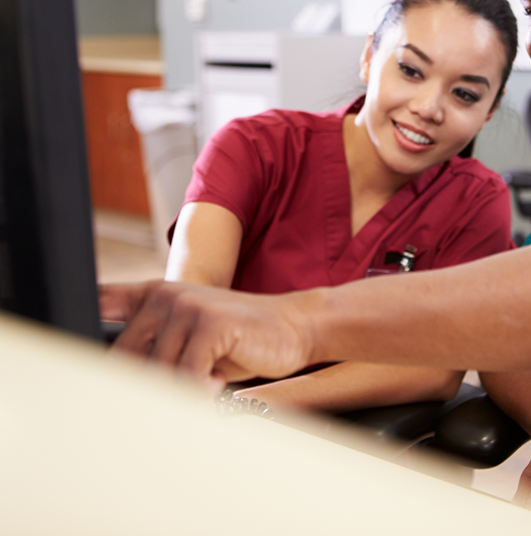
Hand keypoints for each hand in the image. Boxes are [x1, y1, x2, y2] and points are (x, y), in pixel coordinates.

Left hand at [100, 280, 313, 385]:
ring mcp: (187, 306)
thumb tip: (106, 382)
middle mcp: (164, 295)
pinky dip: (202, 391)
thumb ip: (150, 346)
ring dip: (183, 390)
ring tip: (208, 380)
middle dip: (148, 386)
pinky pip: (186, 377)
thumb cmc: (237, 339)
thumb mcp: (188, 337)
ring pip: (158, 373)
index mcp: (153, 295)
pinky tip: (218, 382)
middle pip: (127, 360)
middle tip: (184, 389)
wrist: (291, 327)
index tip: (87, 364)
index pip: (99, 306)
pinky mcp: (211, 323)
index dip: (81, 335)